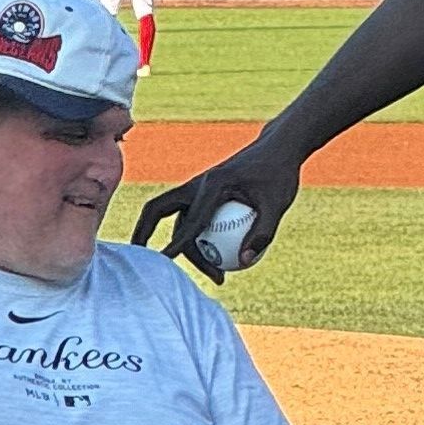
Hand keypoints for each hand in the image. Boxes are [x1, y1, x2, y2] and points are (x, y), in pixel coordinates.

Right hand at [132, 136, 303, 277]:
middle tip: (144, 261)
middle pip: (160, 210)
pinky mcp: (204, 192)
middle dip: (144, 232)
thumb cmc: (279, 174)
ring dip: (182, 245)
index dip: (177, 243)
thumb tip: (246, 262)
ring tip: (214, 275)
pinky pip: (192, 217)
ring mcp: (198, 187)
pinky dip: (195, 237)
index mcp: (213, 184)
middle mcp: (198, 184)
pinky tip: (215, 260)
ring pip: (179, 219)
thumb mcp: (278, 205)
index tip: (165, 261)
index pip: (190, 219)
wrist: (278, 149)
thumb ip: (262, 233)